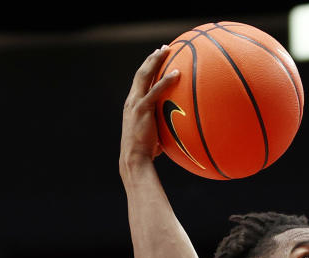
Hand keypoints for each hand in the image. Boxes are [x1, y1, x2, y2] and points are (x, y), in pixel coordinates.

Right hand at [120, 45, 179, 168]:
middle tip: (163, 48)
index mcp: (132, 104)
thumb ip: (161, 126)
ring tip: (167, 50)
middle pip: (141, 73)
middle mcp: (132, 100)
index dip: (147, 68)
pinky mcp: (142, 109)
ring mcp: (135, 103)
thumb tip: (177, 129)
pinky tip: (177, 73)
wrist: (134, 158)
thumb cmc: (145, 152)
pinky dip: (166, 80)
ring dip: (156, 61)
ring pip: (145, 75)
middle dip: (152, 59)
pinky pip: (156, 90)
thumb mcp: (153, 134)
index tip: (156, 58)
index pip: (139, 81)